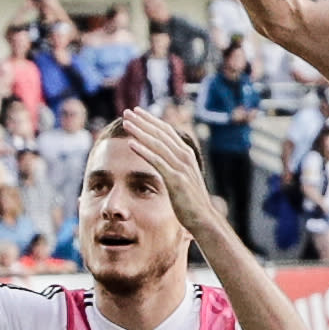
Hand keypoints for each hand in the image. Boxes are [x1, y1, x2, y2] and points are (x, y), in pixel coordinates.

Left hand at [105, 102, 205, 220]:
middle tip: (127, 111)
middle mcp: (185, 156)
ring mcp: (181, 167)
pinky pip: (156, 161)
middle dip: (143, 121)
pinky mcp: (176, 179)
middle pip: (161, 133)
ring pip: (157, 143)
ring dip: (140, 131)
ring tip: (126, 122)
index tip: (137, 112)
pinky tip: (130, 143)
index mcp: (186, 154)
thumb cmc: (191, 200)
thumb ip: (175, 165)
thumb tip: (163, 160)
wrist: (203, 218)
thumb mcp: (184, 177)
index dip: (151, 120)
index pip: (167, 131)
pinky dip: (143, 150)